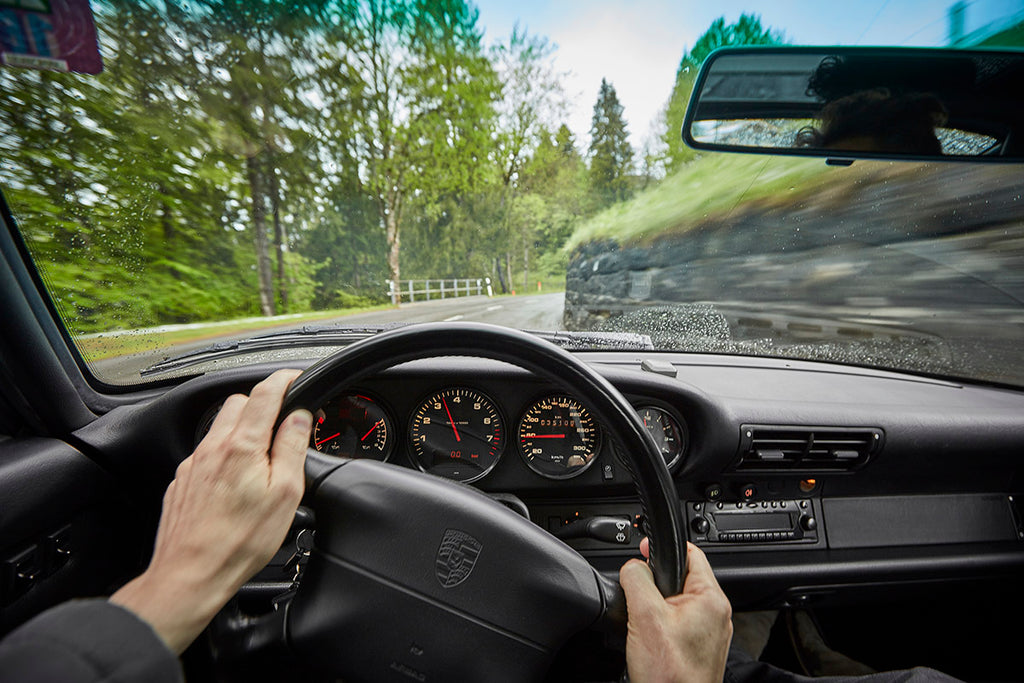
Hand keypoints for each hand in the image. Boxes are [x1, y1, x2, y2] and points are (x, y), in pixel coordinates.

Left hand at [111, 369, 311, 653]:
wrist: (190, 575)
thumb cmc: (239, 542)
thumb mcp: (285, 494)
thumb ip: (292, 448)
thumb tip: (300, 416)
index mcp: (242, 446)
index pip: (265, 393)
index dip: (285, 380)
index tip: (297, 379)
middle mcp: (213, 448)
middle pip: (239, 403)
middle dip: (263, 403)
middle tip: (285, 422)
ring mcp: (193, 464)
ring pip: (220, 427)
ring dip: (244, 428)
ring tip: (263, 456)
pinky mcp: (182, 481)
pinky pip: (207, 453)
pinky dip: (225, 453)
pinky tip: (236, 481)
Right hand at [619, 539, 732, 682]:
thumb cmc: (670, 675)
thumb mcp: (644, 615)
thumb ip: (636, 579)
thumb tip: (632, 566)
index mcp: (710, 599)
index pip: (692, 553)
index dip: (664, 546)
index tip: (644, 547)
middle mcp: (715, 614)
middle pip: (681, 578)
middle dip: (655, 581)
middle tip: (636, 592)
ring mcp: (709, 634)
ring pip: (677, 602)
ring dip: (656, 605)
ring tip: (641, 620)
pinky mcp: (699, 649)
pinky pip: (678, 624)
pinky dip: (661, 624)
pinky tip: (648, 638)